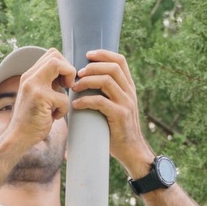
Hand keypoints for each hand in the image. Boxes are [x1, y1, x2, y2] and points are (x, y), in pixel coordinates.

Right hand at [5, 47, 74, 150]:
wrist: (19, 137)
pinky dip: (64, 109)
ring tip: (60, 100)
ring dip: (67, 83)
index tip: (64, 83)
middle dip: (68, 70)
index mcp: (30, 75)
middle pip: (55, 55)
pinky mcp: (40, 98)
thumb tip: (68, 73)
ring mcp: (33, 86)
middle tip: (66, 87)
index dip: (64, 65)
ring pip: (59, 65)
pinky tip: (54, 117)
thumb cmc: (33, 119)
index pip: (52, 54)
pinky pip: (64, 98)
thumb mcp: (41, 95)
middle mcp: (29, 77)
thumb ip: (50, 83)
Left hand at [70, 50, 153, 178]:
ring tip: (74, 87)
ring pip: (107, 81)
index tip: (88, 55)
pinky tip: (76, 105)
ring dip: (87, 81)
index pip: (120, 61)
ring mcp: (126, 103)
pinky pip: (101, 102)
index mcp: (129, 87)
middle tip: (78, 73)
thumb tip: (83, 84)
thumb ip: (105, 94)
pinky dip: (85, 101)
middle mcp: (129, 92)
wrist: (132, 150)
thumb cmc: (117, 129)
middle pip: (113, 67)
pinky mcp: (120, 115)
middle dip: (92, 67)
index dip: (104, 54)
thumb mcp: (115, 107)